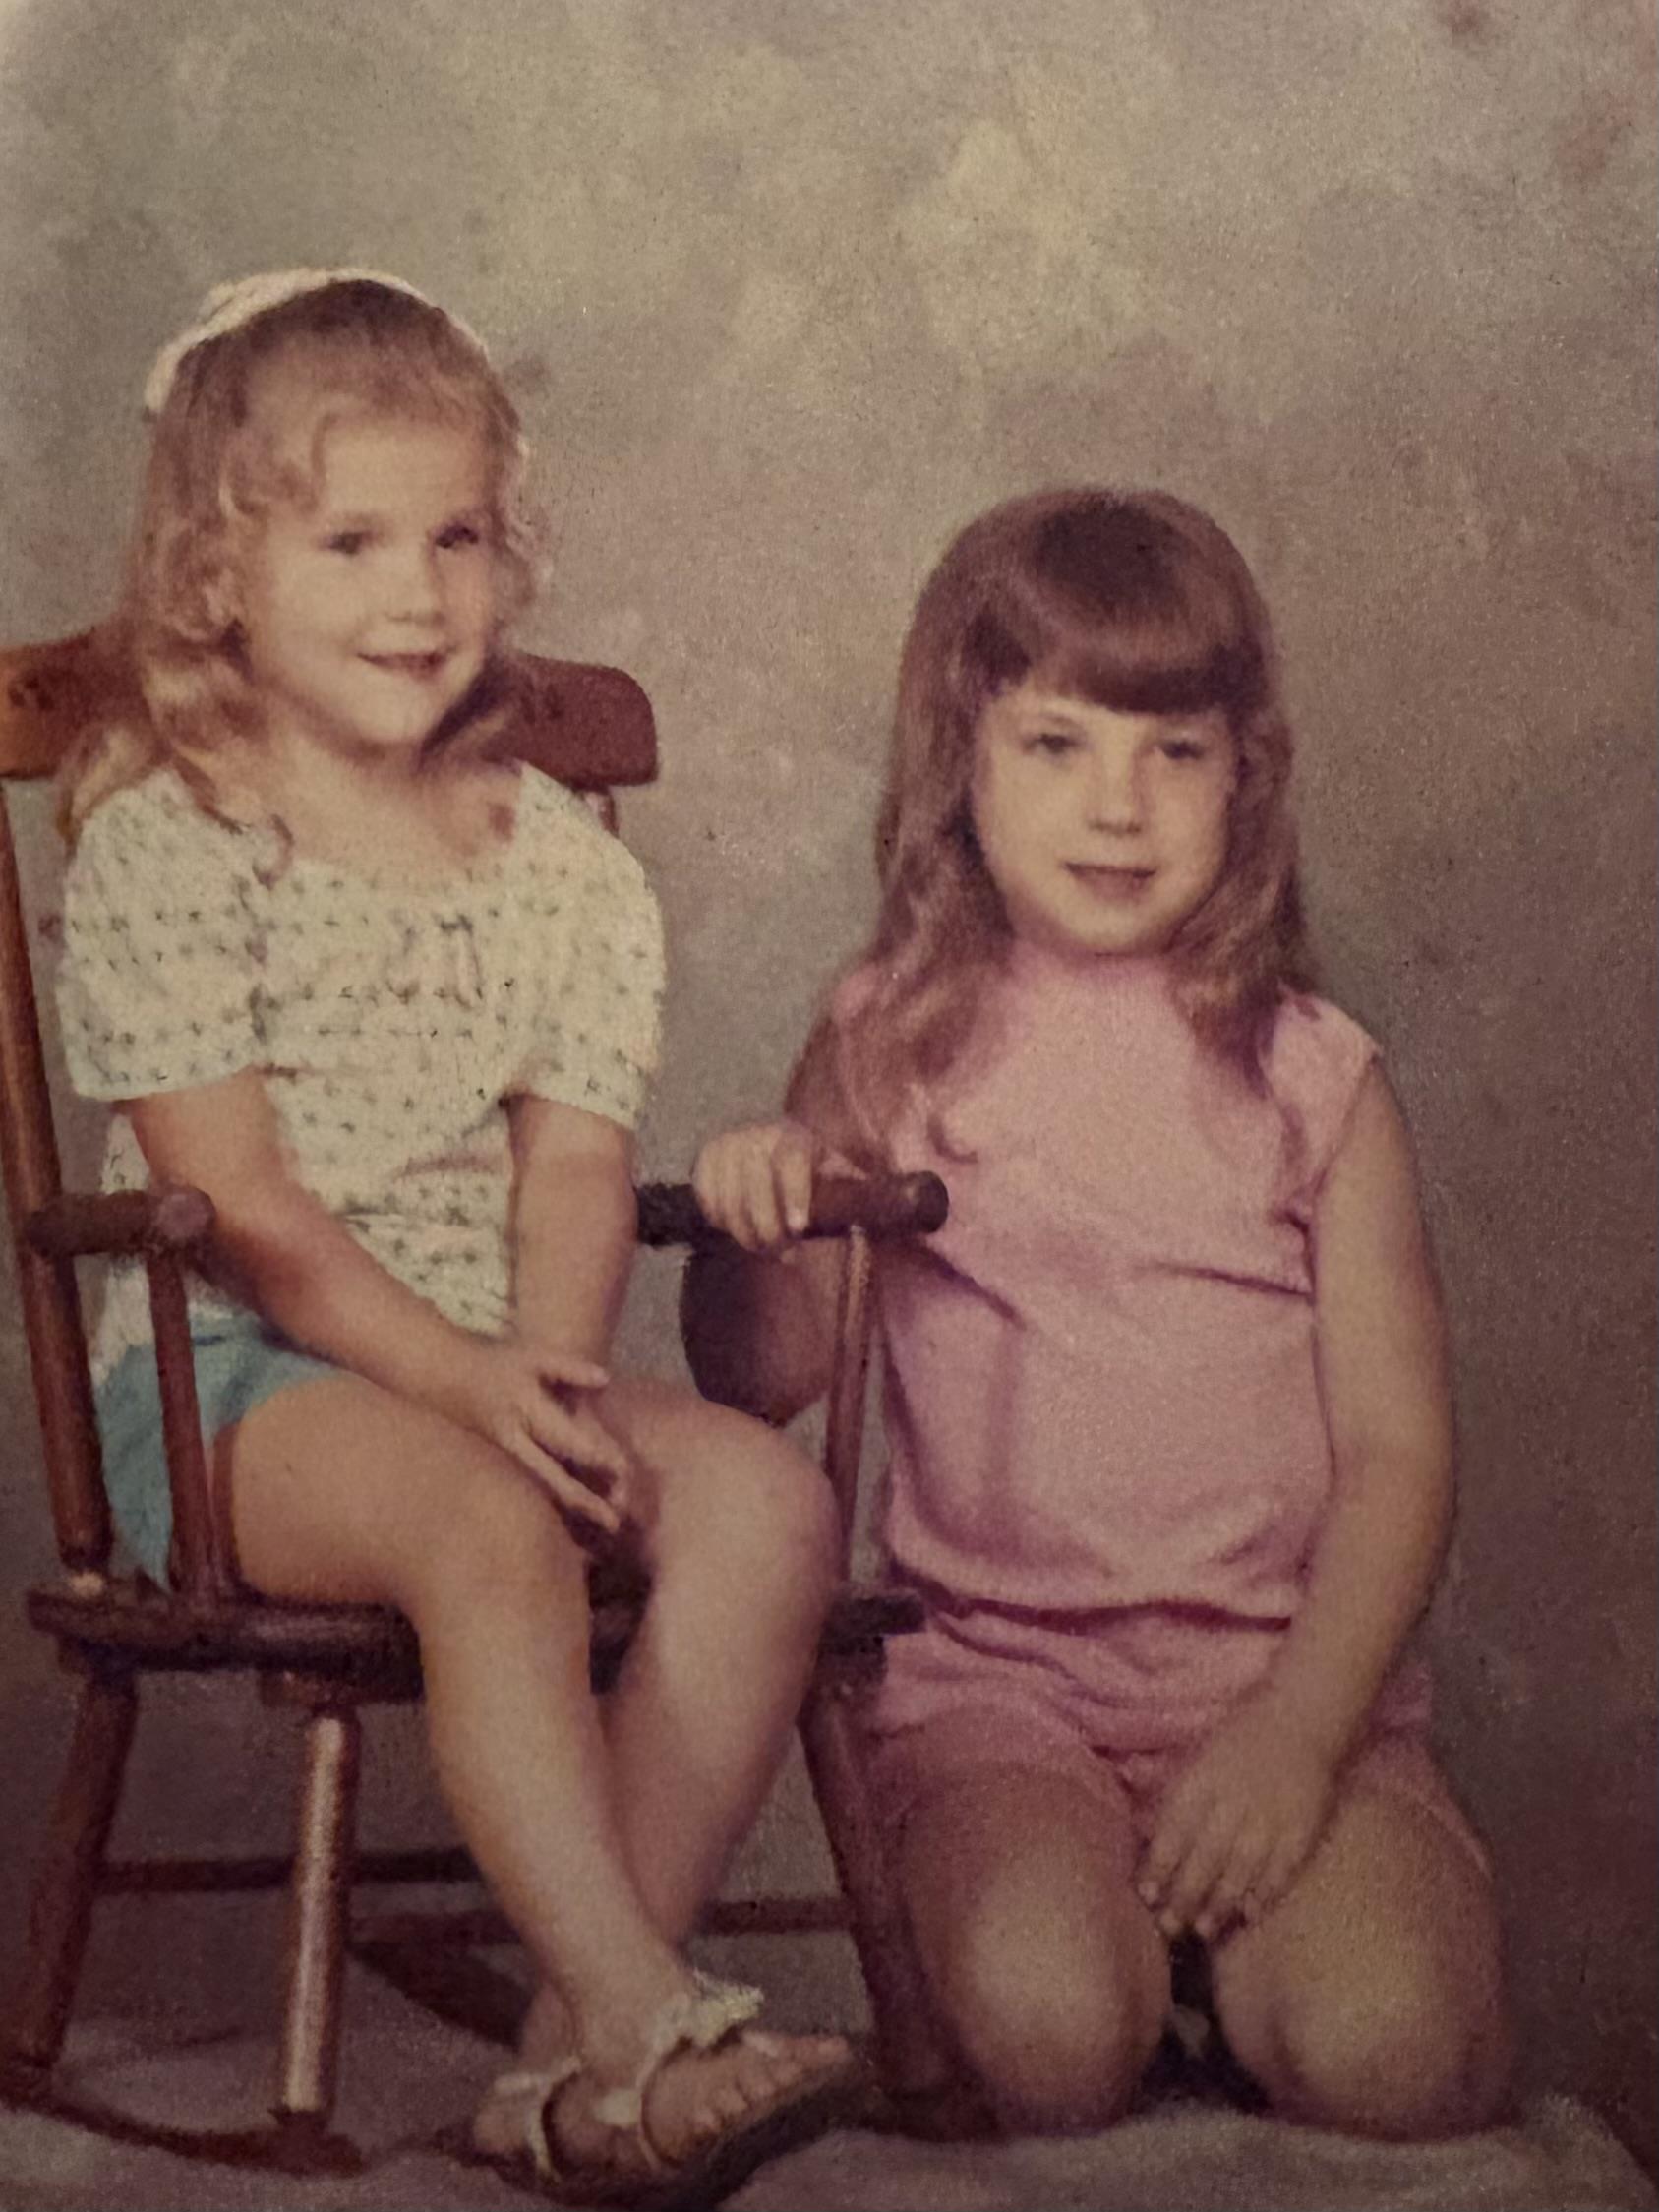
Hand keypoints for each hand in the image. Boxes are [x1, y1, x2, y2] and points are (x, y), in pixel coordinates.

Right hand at [448, 1338, 638, 1540]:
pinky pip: (527, 1493)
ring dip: (570, 1511)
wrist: (447, 1378)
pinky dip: (551, 1508)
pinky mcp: (496, 1470)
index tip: (624, 1471)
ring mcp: (502, 1459)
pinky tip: (573, 1524)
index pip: (566, 1439)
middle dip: (584, 1502)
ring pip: (538, 1492)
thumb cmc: (499, 1365)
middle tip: (615, 1524)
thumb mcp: (534, 1357)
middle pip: (552, 1479)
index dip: (595, 1456)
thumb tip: (605, 1379)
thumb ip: (570, 1369)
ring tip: (602, 1530)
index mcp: (526, 1412)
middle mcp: (514, 1441)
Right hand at [692, 1120, 843, 1250]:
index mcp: (797, 1136)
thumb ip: (857, 1195)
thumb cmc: (813, 1178)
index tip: (798, 1229)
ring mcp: (729, 1142)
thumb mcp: (838, 1181)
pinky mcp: (706, 1156)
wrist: (768, 1158)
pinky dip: (718, 1218)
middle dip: (766, 1226)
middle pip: (756, 1182)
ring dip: (742, 1229)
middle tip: (778, 1251)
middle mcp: (760, 1132)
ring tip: (759, 1246)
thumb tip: (899, 1210)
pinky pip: (706, 1193)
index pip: (792, 1159)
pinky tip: (733, 1227)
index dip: (794, 1194)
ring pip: (728, 1193)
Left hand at [1136, 1696, 1340, 1942]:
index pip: (1174, 1831)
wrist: (1302, 1714)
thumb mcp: (1201, 1756)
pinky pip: (1282, 1868)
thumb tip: (1153, 1837)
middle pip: (1204, 1857)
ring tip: (1203, 1930)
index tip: (1145, 1896)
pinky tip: (1250, 1915)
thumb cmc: (1243, 1734)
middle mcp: (1233, 1801)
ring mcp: (1270, 1817)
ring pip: (1240, 1870)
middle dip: (1183, 1896)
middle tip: (1168, 1926)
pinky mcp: (1302, 1828)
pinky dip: (1265, 1893)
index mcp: (1203, 1779)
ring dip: (1220, 1903)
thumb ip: (1182, 1796)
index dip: (1158, 1867)